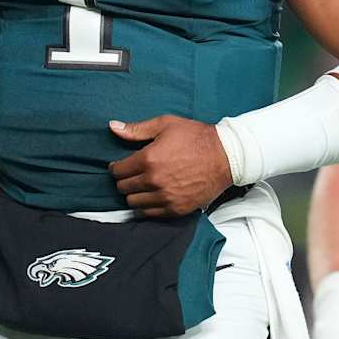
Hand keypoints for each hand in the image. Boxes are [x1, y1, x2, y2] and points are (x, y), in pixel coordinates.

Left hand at [107, 115, 232, 216]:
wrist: (226, 156)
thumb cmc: (196, 137)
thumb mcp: (166, 125)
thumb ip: (137, 129)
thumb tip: (113, 127)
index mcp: (149, 159)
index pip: (118, 171)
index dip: (116, 168)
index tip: (119, 166)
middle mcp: (154, 180)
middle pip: (123, 188)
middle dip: (124, 180)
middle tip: (131, 175)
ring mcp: (165, 197)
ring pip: (133, 203)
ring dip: (134, 194)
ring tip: (140, 186)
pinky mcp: (176, 208)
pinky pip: (149, 214)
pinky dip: (146, 207)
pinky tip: (150, 197)